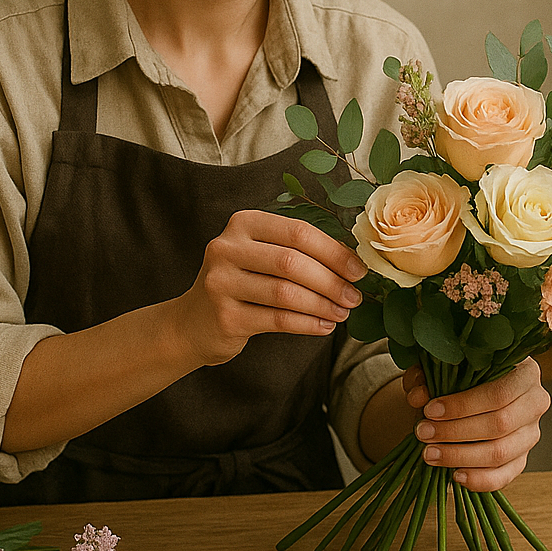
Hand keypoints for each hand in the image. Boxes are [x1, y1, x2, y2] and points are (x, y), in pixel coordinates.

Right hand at [172, 210, 364, 366]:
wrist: (192, 323)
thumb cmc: (241, 284)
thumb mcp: (260, 255)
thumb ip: (296, 251)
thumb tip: (352, 261)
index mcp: (243, 223)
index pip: (298, 232)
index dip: (334, 252)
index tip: (358, 270)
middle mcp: (227, 247)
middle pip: (292, 262)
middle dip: (331, 281)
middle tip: (354, 297)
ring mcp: (221, 282)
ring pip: (286, 293)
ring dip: (323, 305)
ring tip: (342, 312)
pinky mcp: (224, 316)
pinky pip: (278, 319)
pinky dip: (308, 324)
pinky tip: (324, 326)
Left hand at [403, 357, 550, 491]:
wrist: (475, 389)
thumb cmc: (462, 374)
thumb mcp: (443, 367)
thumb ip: (428, 377)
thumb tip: (419, 396)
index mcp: (525, 372)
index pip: (499, 393)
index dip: (463, 405)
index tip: (430, 410)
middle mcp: (535, 402)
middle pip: (500, 424)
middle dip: (456, 432)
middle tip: (423, 433)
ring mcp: (531, 433)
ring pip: (500, 453)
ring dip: (461, 456)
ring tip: (430, 454)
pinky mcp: (522, 458)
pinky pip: (504, 475)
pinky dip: (479, 479)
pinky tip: (454, 475)